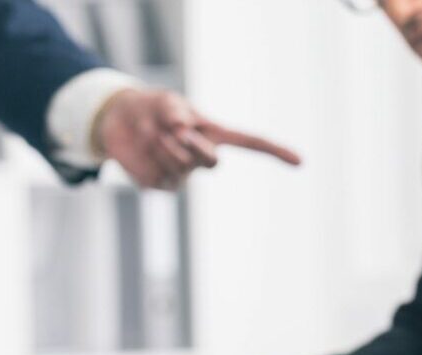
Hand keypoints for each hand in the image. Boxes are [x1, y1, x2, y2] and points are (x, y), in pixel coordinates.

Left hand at [94, 89, 301, 189]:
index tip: (301, 162)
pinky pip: (164, 177)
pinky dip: (151, 159)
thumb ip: (176, 112)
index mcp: (215, 135)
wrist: (121, 122)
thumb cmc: (152, 109)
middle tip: (174, 130)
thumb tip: (182, 130)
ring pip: (182, 167)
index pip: (251, 144)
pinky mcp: (162, 185)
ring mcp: (184, 174)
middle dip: (194, 146)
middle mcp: (204, 158)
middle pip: (213, 164)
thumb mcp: (166, 102)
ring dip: (164, 146)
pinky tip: (146, 150)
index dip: (276, 152)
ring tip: (151, 133)